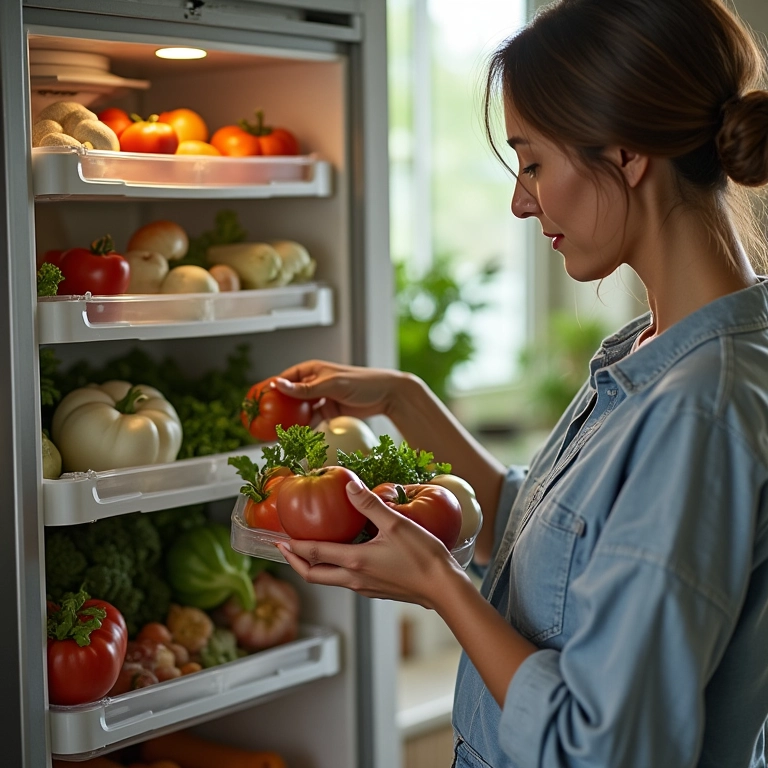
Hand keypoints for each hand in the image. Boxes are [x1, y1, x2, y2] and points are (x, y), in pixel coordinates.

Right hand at [274, 359, 411, 424]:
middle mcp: (315, 383)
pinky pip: (314, 420)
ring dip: (291, 420)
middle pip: (290, 396)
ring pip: (301, 410)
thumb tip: (278, 384)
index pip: (285, 379)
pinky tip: (297, 436)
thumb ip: (305, 388)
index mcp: (312, 370)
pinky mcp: (331, 412)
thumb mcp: (331, 385)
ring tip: (276, 432)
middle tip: (263, 421)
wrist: (388, 395)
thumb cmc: (362, 382)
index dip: (270, 389)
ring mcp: (322, 398)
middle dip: (278, 408)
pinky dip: (306, 428)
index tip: (255, 400)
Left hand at [277, 480, 468, 607]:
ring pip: (329, 580)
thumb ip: (370, 504)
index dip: (293, 546)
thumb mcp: (396, 524)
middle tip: (285, 549)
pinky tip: (344, 555)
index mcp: (355, 561)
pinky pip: (346, 581)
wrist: (443, 588)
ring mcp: (364, 588)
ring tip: (311, 550)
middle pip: (313, 576)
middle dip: (295, 562)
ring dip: (315, 566)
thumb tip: (350, 486)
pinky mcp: (375, 591)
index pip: (313, 554)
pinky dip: (334, 569)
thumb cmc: (422, 556)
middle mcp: (354, 579)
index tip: (279, 538)